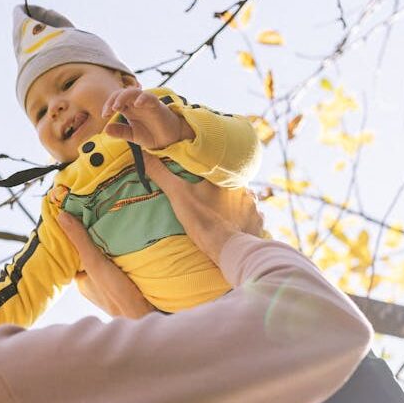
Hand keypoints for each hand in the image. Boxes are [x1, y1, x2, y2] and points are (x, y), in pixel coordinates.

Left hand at [56, 211, 155, 318]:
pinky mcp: (129, 287)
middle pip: (94, 257)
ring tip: (116, 227)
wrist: (147, 317)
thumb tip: (60, 216)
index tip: (83, 218)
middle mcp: (95, 285)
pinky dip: (125, 257)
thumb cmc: (117, 294)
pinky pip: (123, 267)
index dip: (79, 238)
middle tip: (101, 219)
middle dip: (97, 242)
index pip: (77, 255)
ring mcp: (112, 287)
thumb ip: (79, 241)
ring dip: (113, 249)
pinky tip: (131, 245)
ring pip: (109, 263)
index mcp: (82, 282)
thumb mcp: (95, 263)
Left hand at [101, 88, 194, 149]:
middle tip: (109, 111)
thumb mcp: (133, 135)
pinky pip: (150, 97)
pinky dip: (143, 98)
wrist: (169, 139)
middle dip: (113, 99)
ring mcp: (146, 103)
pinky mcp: (157, 105)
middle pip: (122, 93)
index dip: (108, 105)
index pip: (115, 100)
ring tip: (117, 107)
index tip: (105, 116)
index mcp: (128, 109)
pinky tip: (137, 104)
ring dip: (123, 97)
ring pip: (134, 92)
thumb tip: (105, 130)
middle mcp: (136, 104)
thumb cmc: (151, 134)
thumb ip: (120, 132)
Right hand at [142, 153, 262, 267]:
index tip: (204, 181)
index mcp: (228, 177)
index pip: (221, 168)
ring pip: (245, 202)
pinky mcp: (259, 224)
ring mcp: (255, 208)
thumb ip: (162, 173)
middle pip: (233, 185)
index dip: (212, 174)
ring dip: (236, 206)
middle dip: (224, 191)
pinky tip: (236, 227)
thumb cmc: (203, 220)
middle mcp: (247, 189)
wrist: (228, 249)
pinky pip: (253, 219)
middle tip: (212, 201)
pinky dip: (245, 222)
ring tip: (224, 215)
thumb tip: (144, 152)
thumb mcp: (178, 194)